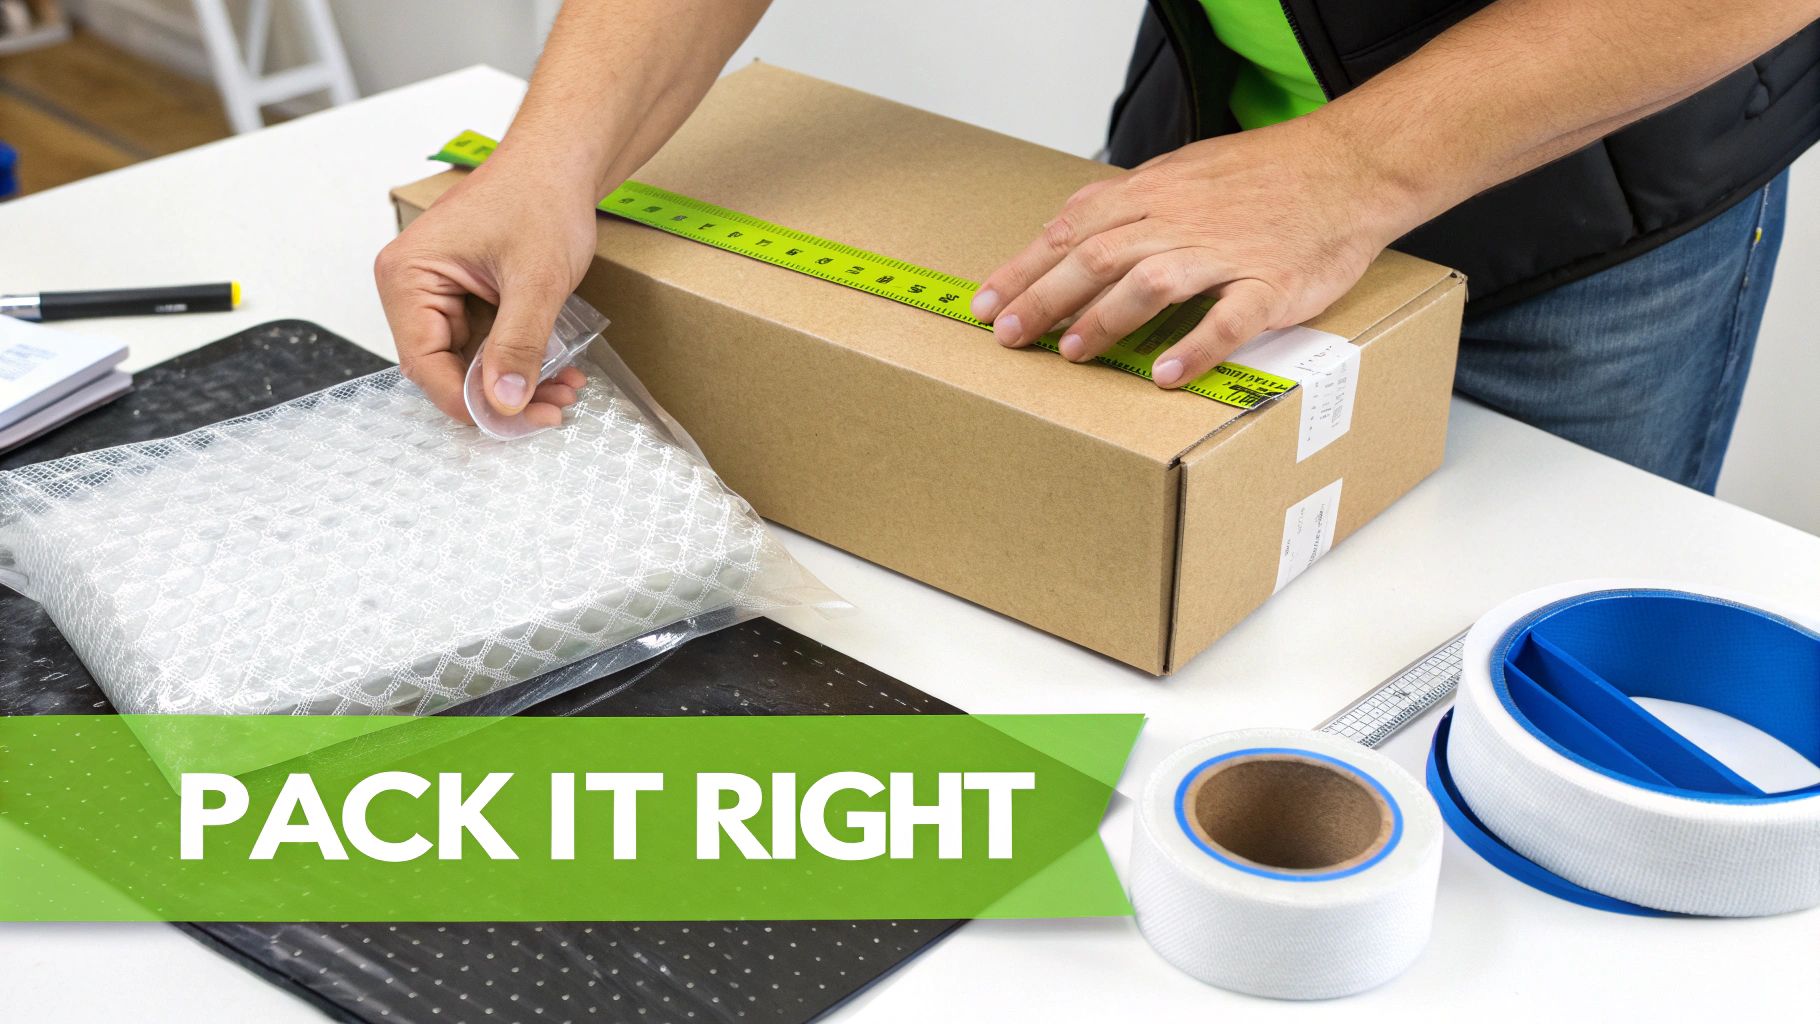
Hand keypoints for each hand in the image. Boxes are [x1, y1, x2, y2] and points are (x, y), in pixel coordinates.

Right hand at [374, 157, 599, 424]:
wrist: (560, 162)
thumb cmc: (539, 195)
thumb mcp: (536, 280)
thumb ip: (518, 344)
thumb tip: (504, 401)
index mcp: (407, 276)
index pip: (424, 364)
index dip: (470, 402)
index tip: (516, 419)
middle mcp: (412, 287)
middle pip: (445, 369)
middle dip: (501, 395)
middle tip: (552, 409)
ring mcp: (437, 293)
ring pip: (470, 363)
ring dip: (517, 382)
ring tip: (564, 390)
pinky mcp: (465, 297)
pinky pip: (485, 345)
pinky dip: (520, 361)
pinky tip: (558, 369)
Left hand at [970, 117, 1415, 388]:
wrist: (1350, 167)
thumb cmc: (1266, 175)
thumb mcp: (1183, 170)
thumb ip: (1127, 202)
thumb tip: (1070, 225)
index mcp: (1155, 193)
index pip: (1072, 230)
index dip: (1025, 268)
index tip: (987, 302)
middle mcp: (1181, 220)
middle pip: (1097, 257)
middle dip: (1045, 298)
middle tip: (1011, 336)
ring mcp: (1226, 253)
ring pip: (1151, 283)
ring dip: (1105, 318)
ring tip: (1072, 352)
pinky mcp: (1270, 285)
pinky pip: (1229, 318)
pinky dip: (1197, 346)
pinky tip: (1167, 376)